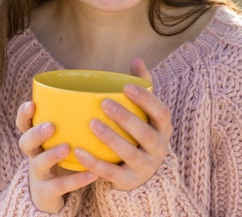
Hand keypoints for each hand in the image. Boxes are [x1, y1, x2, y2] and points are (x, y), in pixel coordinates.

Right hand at [16, 101, 97, 212]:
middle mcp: (33, 155)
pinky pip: (61, 186)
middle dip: (36, 134)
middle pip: (25, 142)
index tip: (31, 104)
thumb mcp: (61, 140)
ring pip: (39, 164)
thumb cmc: (61, 159)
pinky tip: (92, 174)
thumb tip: (103, 96)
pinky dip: (77, 180)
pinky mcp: (48, 192)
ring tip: (67, 147)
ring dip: (52, 154)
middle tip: (51, 126)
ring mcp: (39, 175)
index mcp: (36, 140)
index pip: (23, 124)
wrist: (52, 196)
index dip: (24, 115)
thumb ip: (73, 123)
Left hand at [74, 58, 171, 190]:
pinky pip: (112, 173)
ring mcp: (145, 167)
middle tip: (104, 103)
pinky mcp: (128, 182)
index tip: (127, 87)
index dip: (146, 100)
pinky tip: (79, 151)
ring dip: (111, 139)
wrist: (142, 175)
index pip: (161, 113)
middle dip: (126, 118)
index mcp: (163, 129)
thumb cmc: (139, 133)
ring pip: (130, 154)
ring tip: (91, 123)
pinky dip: (95, 163)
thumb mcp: (145, 114)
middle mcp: (158, 149)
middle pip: (145, 133)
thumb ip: (142, 87)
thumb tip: (137, 59)